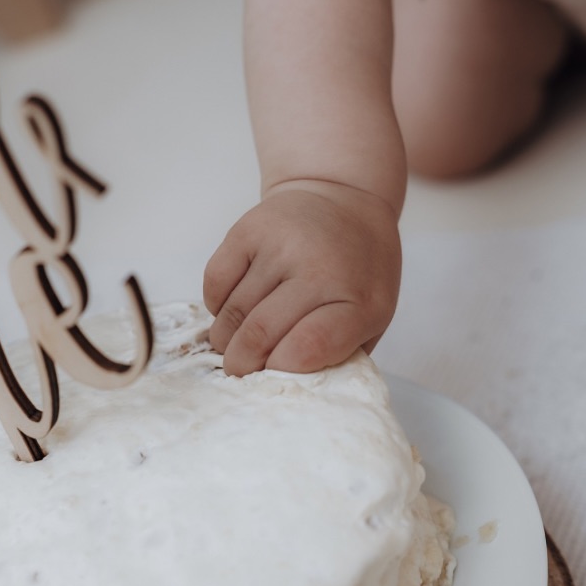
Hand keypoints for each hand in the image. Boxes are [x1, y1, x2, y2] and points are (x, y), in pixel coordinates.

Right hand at [203, 180, 400, 374]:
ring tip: (234, 344)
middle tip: (239, 372)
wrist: (342, 197)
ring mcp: (279, 245)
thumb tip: (291, 388)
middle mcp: (318, 268)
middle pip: (260, 334)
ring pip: (231, 314)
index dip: (282, 370)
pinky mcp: (247, 230)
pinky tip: (233, 309)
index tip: (274, 375)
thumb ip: (339, 352)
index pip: (309, 348)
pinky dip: (216, 307)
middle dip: (241, 365)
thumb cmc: (357, 270)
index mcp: (359, 299)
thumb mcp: (371, 315)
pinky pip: (214, 285)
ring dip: (225, 339)